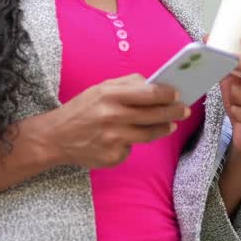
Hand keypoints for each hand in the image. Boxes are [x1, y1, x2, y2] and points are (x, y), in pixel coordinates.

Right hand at [44, 74, 190, 168]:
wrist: (56, 137)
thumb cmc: (82, 110)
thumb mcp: (100, 89)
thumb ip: (127, 84)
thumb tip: (154, 84)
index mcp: (109, 95)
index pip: (148, 93)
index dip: (167, 93)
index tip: (178, 93)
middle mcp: (112, 117)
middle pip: (154, 114)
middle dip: (174, 111)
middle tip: (185, 110)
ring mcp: (113, 139)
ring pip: (150, 134)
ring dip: (164, 128)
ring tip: (170, 124)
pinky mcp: (113, 156)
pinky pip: (133, 147)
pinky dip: (134, 142)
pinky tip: (126, 137)